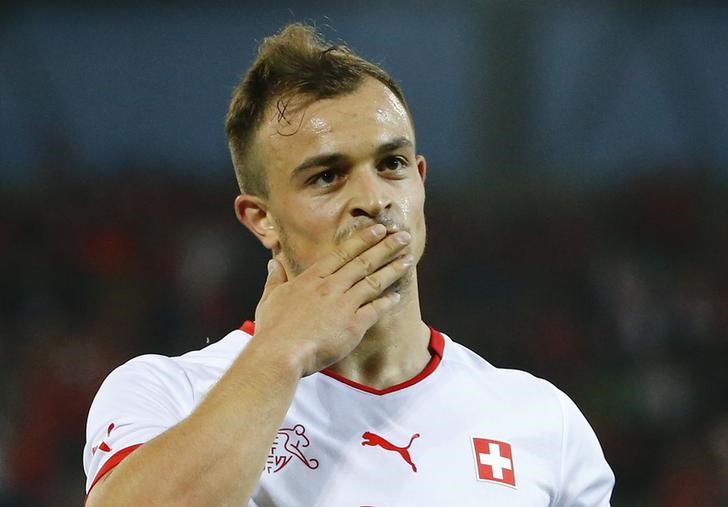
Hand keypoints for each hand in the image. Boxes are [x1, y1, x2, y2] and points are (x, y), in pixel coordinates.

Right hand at [252, 224, 412, 376]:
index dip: (362, 240)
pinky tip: (398, 296)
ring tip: (408, 258)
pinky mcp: (353, 326)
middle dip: (385, 247)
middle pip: (363, 262)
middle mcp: (330, 287)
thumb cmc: (272, 330)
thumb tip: (273, 263)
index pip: (342, 253)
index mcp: (311, 279)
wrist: (279, 354)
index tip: (378, 229)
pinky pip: (375, 310)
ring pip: (373, 282)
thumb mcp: (270, 299)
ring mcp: (343, 305)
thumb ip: (275, 279)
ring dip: (392, 269)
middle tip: (402, 235)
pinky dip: (387, 302)